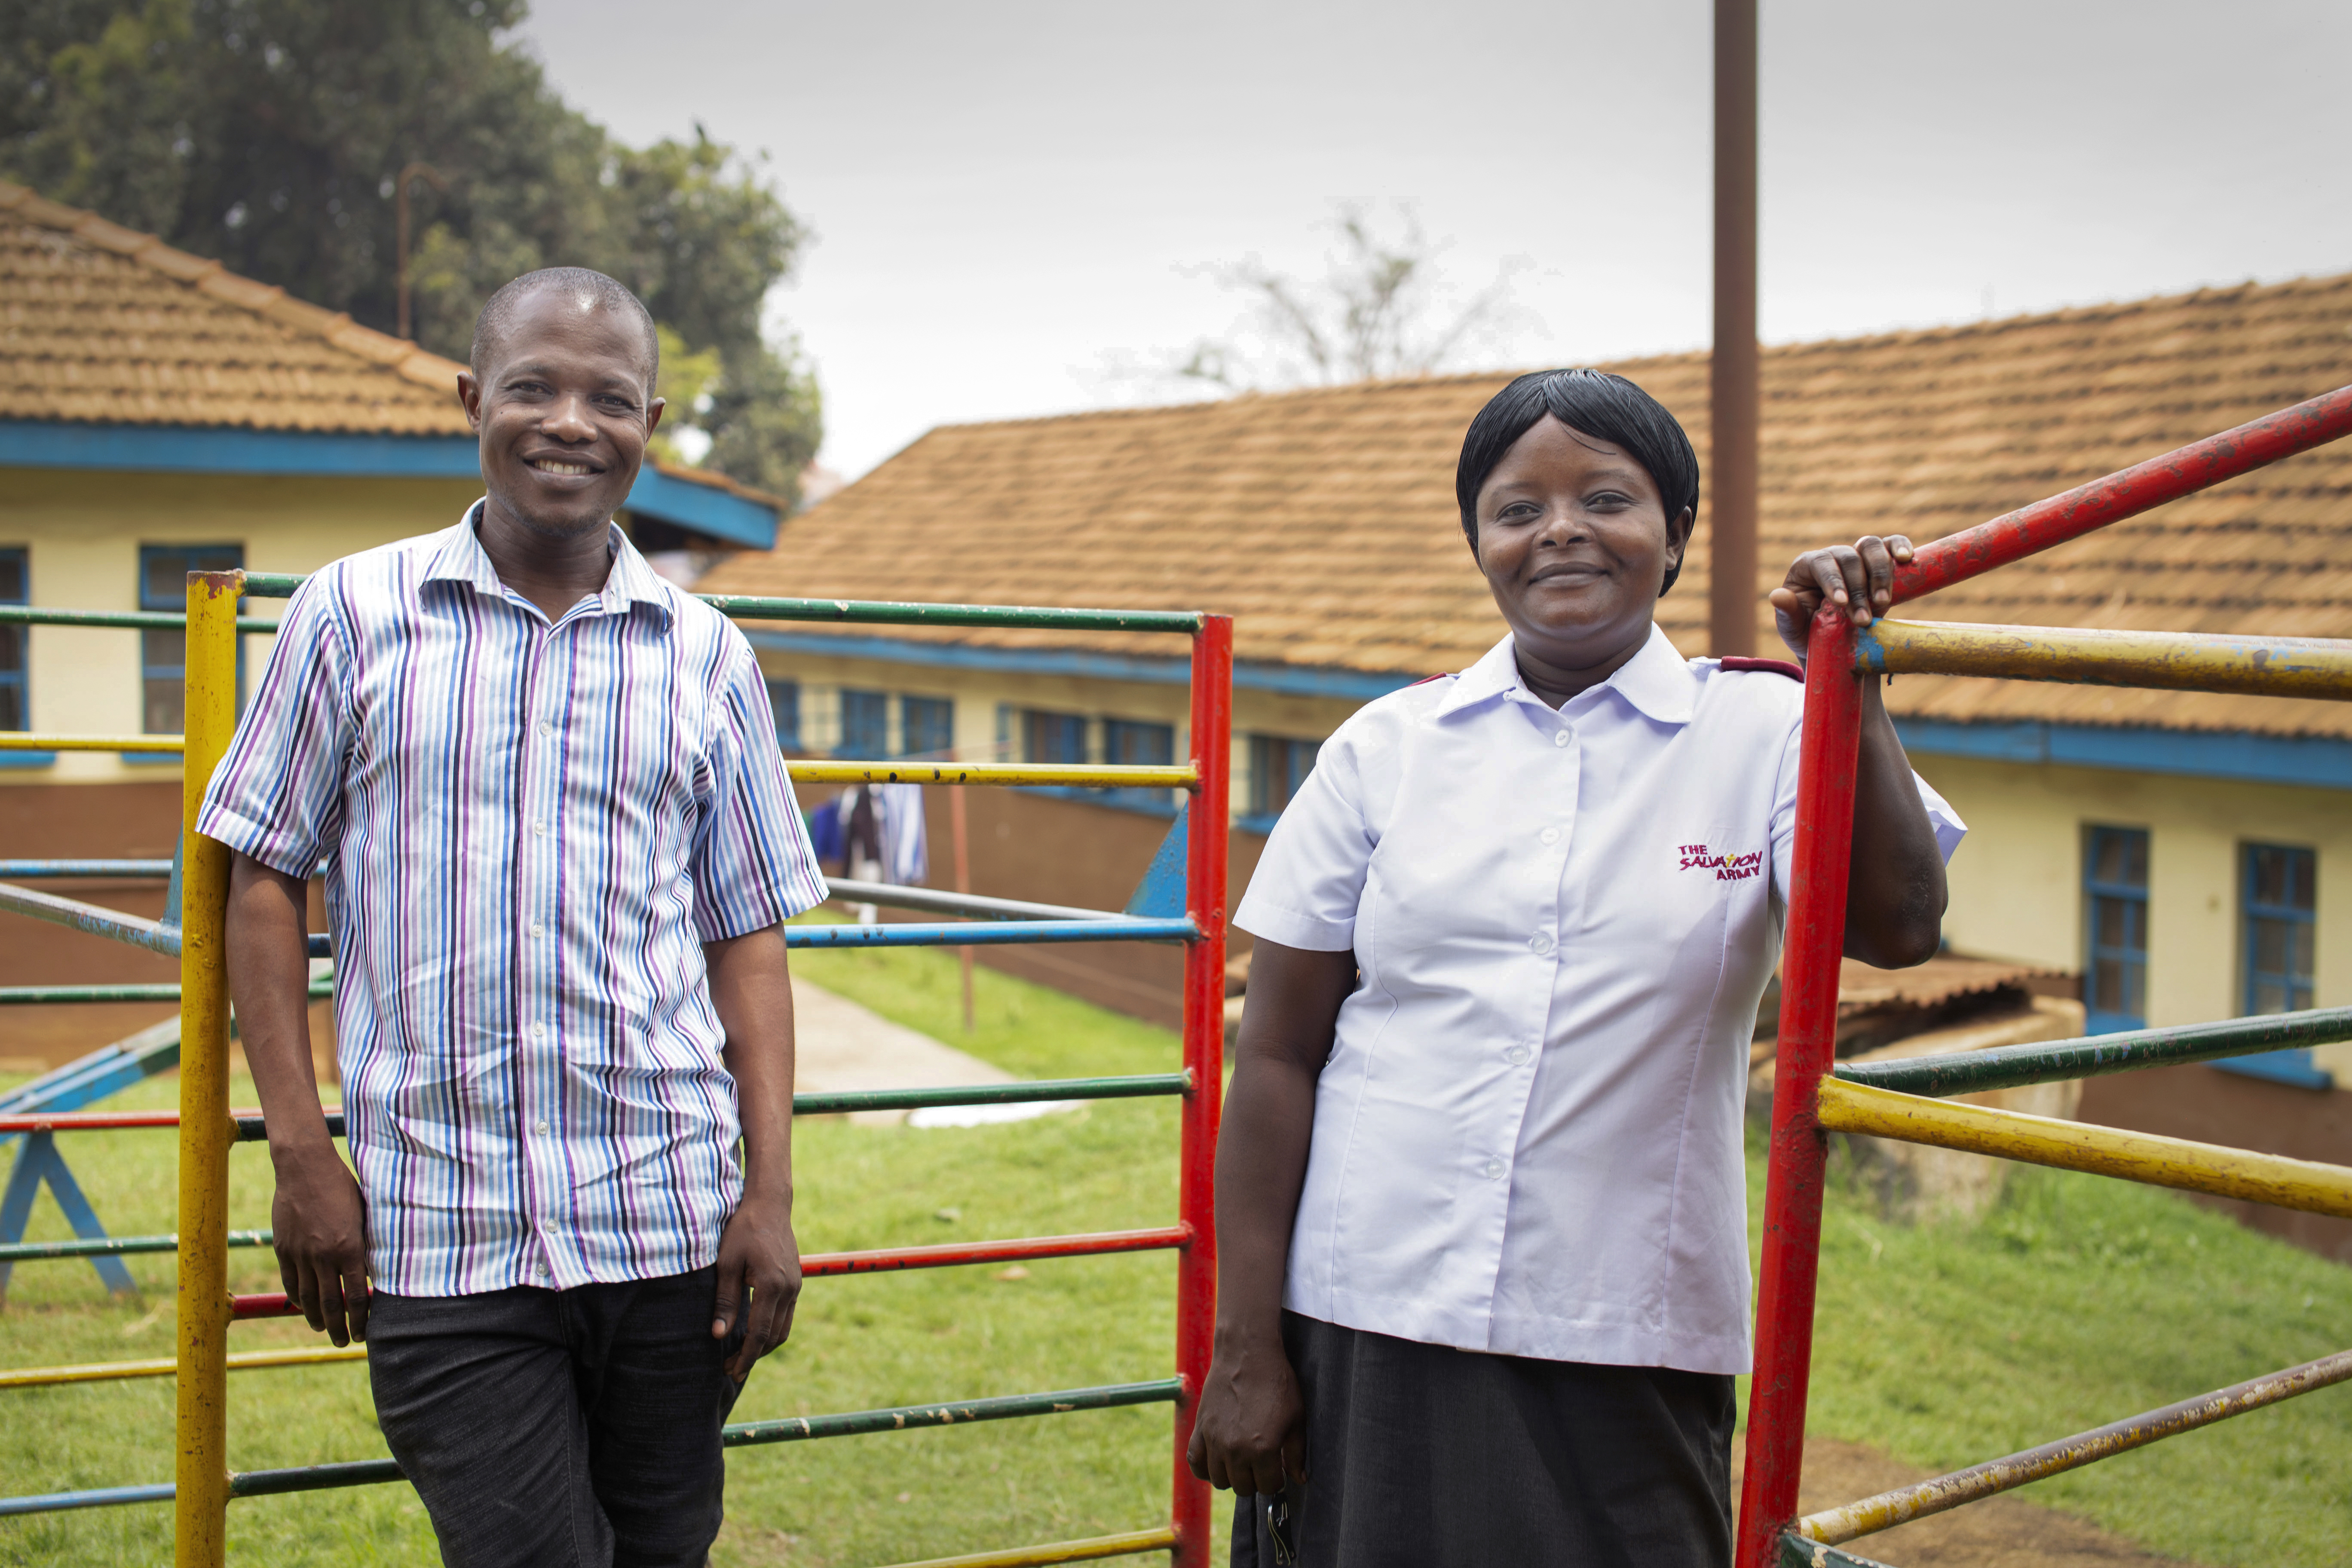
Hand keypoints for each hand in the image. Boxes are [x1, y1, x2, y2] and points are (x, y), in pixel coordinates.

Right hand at [270, 1141, 370, 1345]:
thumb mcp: (364, 1215)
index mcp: (350, 1248)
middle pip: (330, 1303)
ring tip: (324, 1329)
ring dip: (316, 1318)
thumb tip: (373, 1274)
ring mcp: (301, 1253)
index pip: (357, 1296)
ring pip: (307, 1297)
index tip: (363, 1333)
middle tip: (344, 1342)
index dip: (360, 1319)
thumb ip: (367, 1245)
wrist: (305, 1167)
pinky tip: (303, 1307)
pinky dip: (297, 1298)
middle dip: (339, 1327)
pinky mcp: (284, 1248)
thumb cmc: (343, 1187)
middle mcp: (324, 1255)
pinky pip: (290, 1281)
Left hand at [712, 1187, 800, 1381]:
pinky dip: (772, 1330)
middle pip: (775, 1337)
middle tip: (731, 1369)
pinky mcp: (795, 1281)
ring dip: (764, 1346)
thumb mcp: (727, 1264)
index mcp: (772, 1285)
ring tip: (741, 1356)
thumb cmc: (743, 1231)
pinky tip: (755, 1332)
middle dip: (753, 1356)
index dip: (745, 1356)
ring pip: (783, 1329)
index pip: (760, 1333)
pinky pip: (786, 1315)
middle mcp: (789, 1289)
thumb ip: (725, 1301)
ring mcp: (796, 1285)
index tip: (732, 1372)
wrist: (769, 1205)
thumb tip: (718, 1335)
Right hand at [1184, 1329, 1306, 1496]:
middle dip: (1255, 1480)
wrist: (1247, 1354)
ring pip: (1219, 1480)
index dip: (1276, 1480)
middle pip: (1243, 1487)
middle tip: (1261, 1464)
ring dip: (1232, 1476)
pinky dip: (1204, 1468)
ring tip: (1242, 1461)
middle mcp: (1236, 1449)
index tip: (1278, 1469)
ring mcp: (1214, 1440)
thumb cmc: (1276, 1383)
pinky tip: (1217, 1460)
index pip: (1268, 1487)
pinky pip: (1195, 1462)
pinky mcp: (1200, 1428)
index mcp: (1263, 1449)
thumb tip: (1300, 1479)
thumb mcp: (1296, 1418)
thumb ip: (1297, 1453)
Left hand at [1770, 535, 1914, 657]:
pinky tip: (1907, 559)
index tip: (1841, 603)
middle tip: (1862, 619)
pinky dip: (1900, 547)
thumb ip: (1787, 612)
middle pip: (1848, 557)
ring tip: (1882, 602)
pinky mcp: (1878, 562)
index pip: (1821, 563)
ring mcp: (1856, 556)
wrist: (1833, 643)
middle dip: (1858, 589)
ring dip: (1880, 574)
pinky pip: (1890, 544)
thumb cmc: (1807, 632)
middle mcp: (1831, 556)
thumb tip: (1777, 596)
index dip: (1833, 580)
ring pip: (1871, 546)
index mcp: (1807, 566)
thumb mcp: (1792, 627)